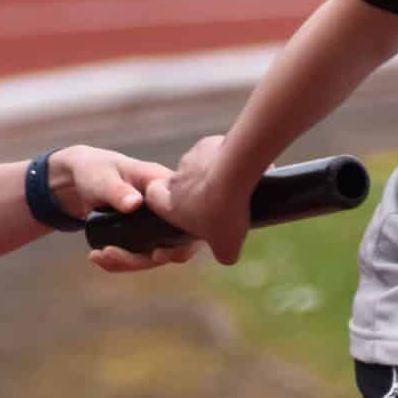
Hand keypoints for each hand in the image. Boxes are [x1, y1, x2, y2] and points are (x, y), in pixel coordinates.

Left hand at [43, 146, 197, 273]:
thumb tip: (135, 203)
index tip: (157, 254)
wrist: (80, 179)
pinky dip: (120, 263)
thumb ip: (117, 190)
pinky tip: (98, 256)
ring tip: (97, 256)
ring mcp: (158, 225)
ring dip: (128, 263)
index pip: (187, 216)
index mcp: (166, 186)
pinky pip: (141, 257)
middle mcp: (168, 208)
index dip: (181, 241)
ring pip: (156, 254)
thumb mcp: (102, 178)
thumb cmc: (95, 170)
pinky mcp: (145, 237)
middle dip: (143, 259)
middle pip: (173, 244)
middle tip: (109, 254)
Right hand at [141, 134, 254, 264]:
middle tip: (218, 204)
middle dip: (195, 194)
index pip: (153, 199)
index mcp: (166, 201)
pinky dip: (227, 161)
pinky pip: (217, 153)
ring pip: (199, 168)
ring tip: (236, 188)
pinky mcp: (210, 143)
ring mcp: (192, 158)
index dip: (163, 205)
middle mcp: (175, 178)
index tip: (180, 213)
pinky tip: (245, 171)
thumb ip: (222, 253)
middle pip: (178, 184)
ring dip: (213, 176)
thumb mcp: (226, 247)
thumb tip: (227, 254)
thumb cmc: (225, 211)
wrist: (237, 171)